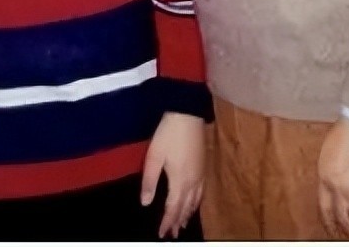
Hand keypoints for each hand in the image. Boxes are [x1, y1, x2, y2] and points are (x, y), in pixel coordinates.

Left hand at [140, 111, 205, 237]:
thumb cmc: (168, 134)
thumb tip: (145, 203)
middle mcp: (193, 181)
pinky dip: (196, 203)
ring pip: (195, 201)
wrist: (188, 114)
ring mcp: (200, 174)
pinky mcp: (203, 167)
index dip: (167, 222)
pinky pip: (201, 192)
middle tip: (173, 234)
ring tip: (183, 223)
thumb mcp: (153, 157)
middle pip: (185, 207)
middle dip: (178, 221)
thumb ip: (149, 181)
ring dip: (188, 214)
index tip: (162, 234)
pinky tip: (193, 202)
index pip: (172, 208)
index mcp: (179, 181)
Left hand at [317, 116, 348, 238]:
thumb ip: (332, 173)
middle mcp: (337, 188)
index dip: (329, 222)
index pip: (324, 208)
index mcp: (324, 177)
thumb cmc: (348, 132)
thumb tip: (337, 188)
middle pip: (341, 218)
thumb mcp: (329, 154)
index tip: (333, 230)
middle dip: (346, 230)